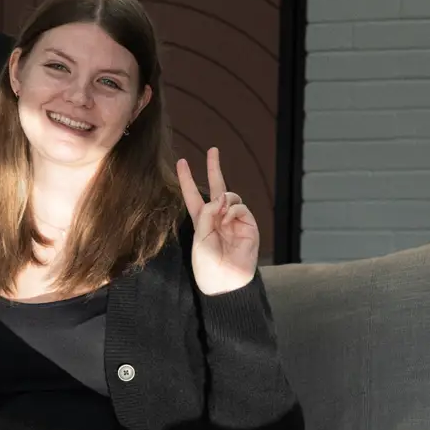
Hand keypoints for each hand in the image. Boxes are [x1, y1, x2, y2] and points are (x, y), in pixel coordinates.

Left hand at [176, 147, 258, 295]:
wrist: (226, 280)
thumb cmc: (208, 264)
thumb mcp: (200, 237)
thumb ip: (206, 214)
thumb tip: (221, 195)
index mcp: (201, 221)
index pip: (193, 195)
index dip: (187, 179)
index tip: (182, 162)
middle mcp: (218, 217)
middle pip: (216, 187)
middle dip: (214, 168)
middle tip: (213, 149)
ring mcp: (234, 220)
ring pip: (230, 196)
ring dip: (223, 200)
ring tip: (220, 213)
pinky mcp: (248, 224)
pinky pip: (240, 207)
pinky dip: (233, 209)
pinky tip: (229, 220)